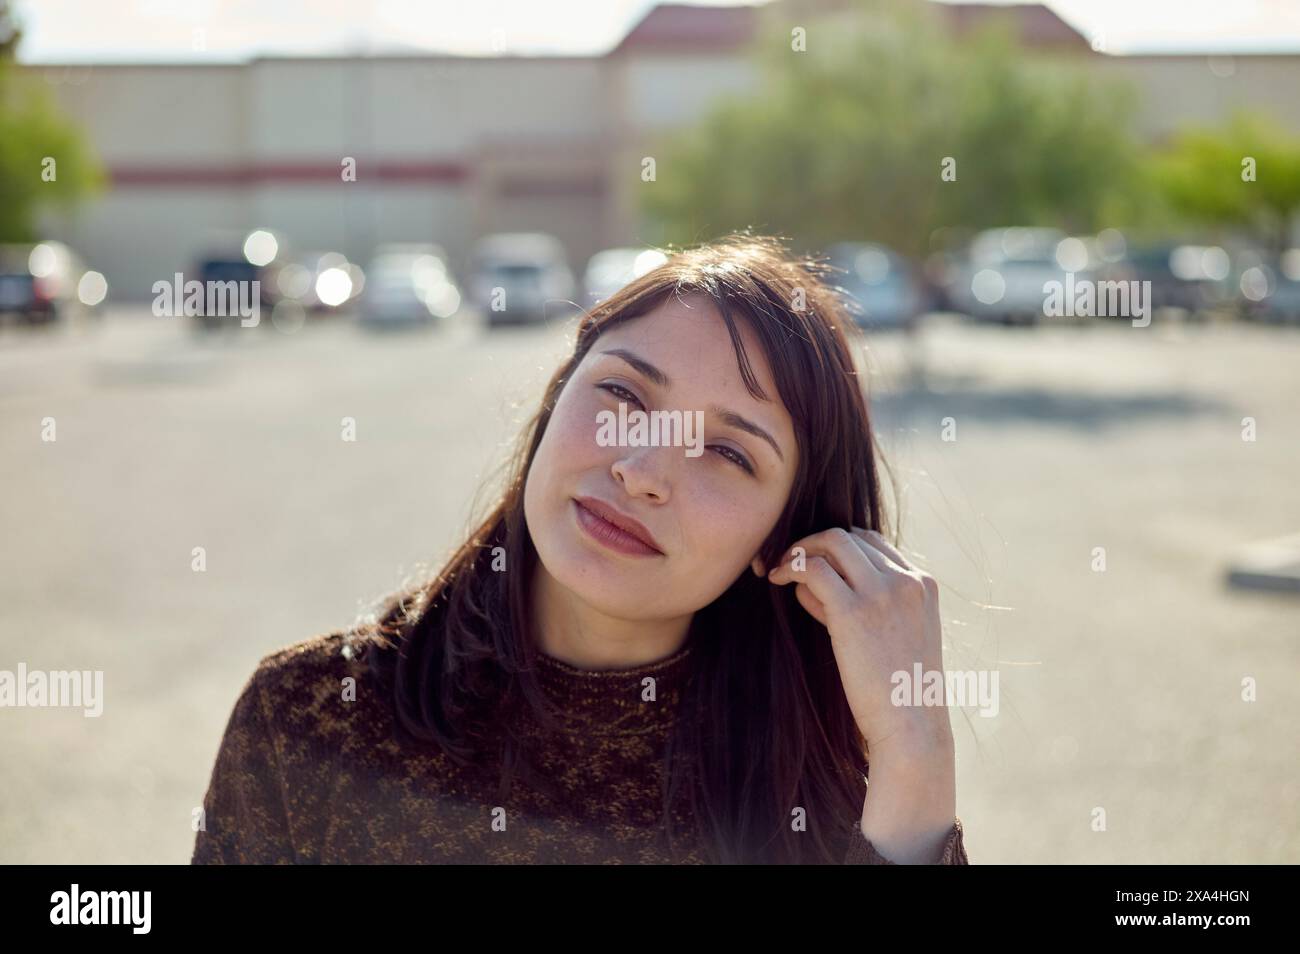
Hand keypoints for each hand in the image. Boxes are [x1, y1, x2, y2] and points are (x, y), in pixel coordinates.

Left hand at [763, 527, 950, 753]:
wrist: (911, 726)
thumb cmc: (899, 691)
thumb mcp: (895, 638)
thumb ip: (863, 606)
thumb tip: (812, 588)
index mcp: (923, 584)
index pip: (875, 543)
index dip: (839, 549)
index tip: (817, 565)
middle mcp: (906, 580)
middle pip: (851, 537)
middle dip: (816, 543)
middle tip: (791, 560)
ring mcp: (882, 592)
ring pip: (832, 542)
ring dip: (801, 550)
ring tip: (781, 568)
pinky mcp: (853, 611)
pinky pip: (813, 569)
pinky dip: (791, 568)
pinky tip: (778, 580)